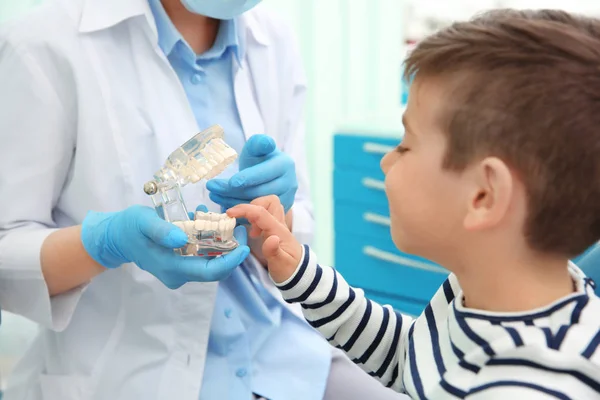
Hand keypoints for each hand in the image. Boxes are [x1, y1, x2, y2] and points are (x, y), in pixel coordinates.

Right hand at [81, 205, 249, 288]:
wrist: (115, 237)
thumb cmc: (128, 227)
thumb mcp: (143, 222)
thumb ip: (162, 231)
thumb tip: (183, 239)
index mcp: (171, 268)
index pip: (210, 271)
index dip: (231, 261)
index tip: (244, 246)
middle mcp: (178, 274)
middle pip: (214, 269)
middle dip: (231, 251)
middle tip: (239, 228)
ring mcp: (179, 271)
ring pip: (210, 262)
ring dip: (222, 245)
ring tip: (226, 222)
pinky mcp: (180, 264)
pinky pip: (201, 256)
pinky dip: (210, 242)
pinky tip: (209, 223)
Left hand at [206, 134, 297, 212]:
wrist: (267, 175)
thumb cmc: (260, 159)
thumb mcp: (257, 147)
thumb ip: (259, 143)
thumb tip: (267, 143)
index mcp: (285, 164)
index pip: (264, 173)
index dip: (247, 178)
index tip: (230, 182)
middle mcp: (289, 183)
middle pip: (259, 191)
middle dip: (233, 191)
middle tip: (212, 188)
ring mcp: (286, 199)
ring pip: (256, 205)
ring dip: (232, 201)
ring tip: (214, 195)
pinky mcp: (279, 213)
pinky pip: (256, 215)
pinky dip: (239, 211)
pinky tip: (224, 203)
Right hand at [227, 197, 301, 282]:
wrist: (299, 274)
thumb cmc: (289, 270)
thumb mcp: (280, 265)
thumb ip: (274, 252)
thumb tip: (271, 238)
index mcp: (279, 231)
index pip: (262, 213)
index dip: (245, 210)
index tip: (230, 213)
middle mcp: (279, 225)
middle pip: (270, 202)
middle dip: (253, 206)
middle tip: (245, 223)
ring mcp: (278, 226)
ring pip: (269, 206)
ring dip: (255, 212)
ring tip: (250, 230)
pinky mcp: (275, 229)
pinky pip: (266, 215)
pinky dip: (256, 218)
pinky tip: (253, 233)